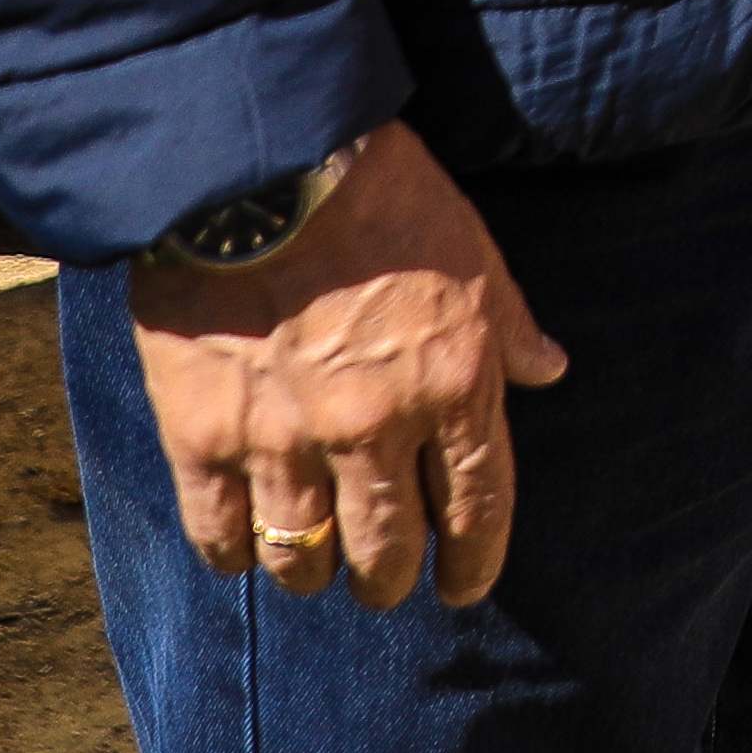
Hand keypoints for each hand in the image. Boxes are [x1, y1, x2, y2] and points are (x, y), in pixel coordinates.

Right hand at [127, 120, 570, 608]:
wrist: (261, 164)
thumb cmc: (381, 196)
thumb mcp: (475, 253)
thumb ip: (510, 327)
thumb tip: (548, 372)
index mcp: (454, 385)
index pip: (478, 506)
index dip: (474, 561)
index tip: (465, 588)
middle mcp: (375, 428)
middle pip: (388, 547)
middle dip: (390, 578)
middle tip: (384, 584)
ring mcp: (286, 438)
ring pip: (303, 554)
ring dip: (314, 573)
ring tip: (315, 571)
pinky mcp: (204, 433)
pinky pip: (220, 530)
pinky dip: (233, 553)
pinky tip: (241, 553)